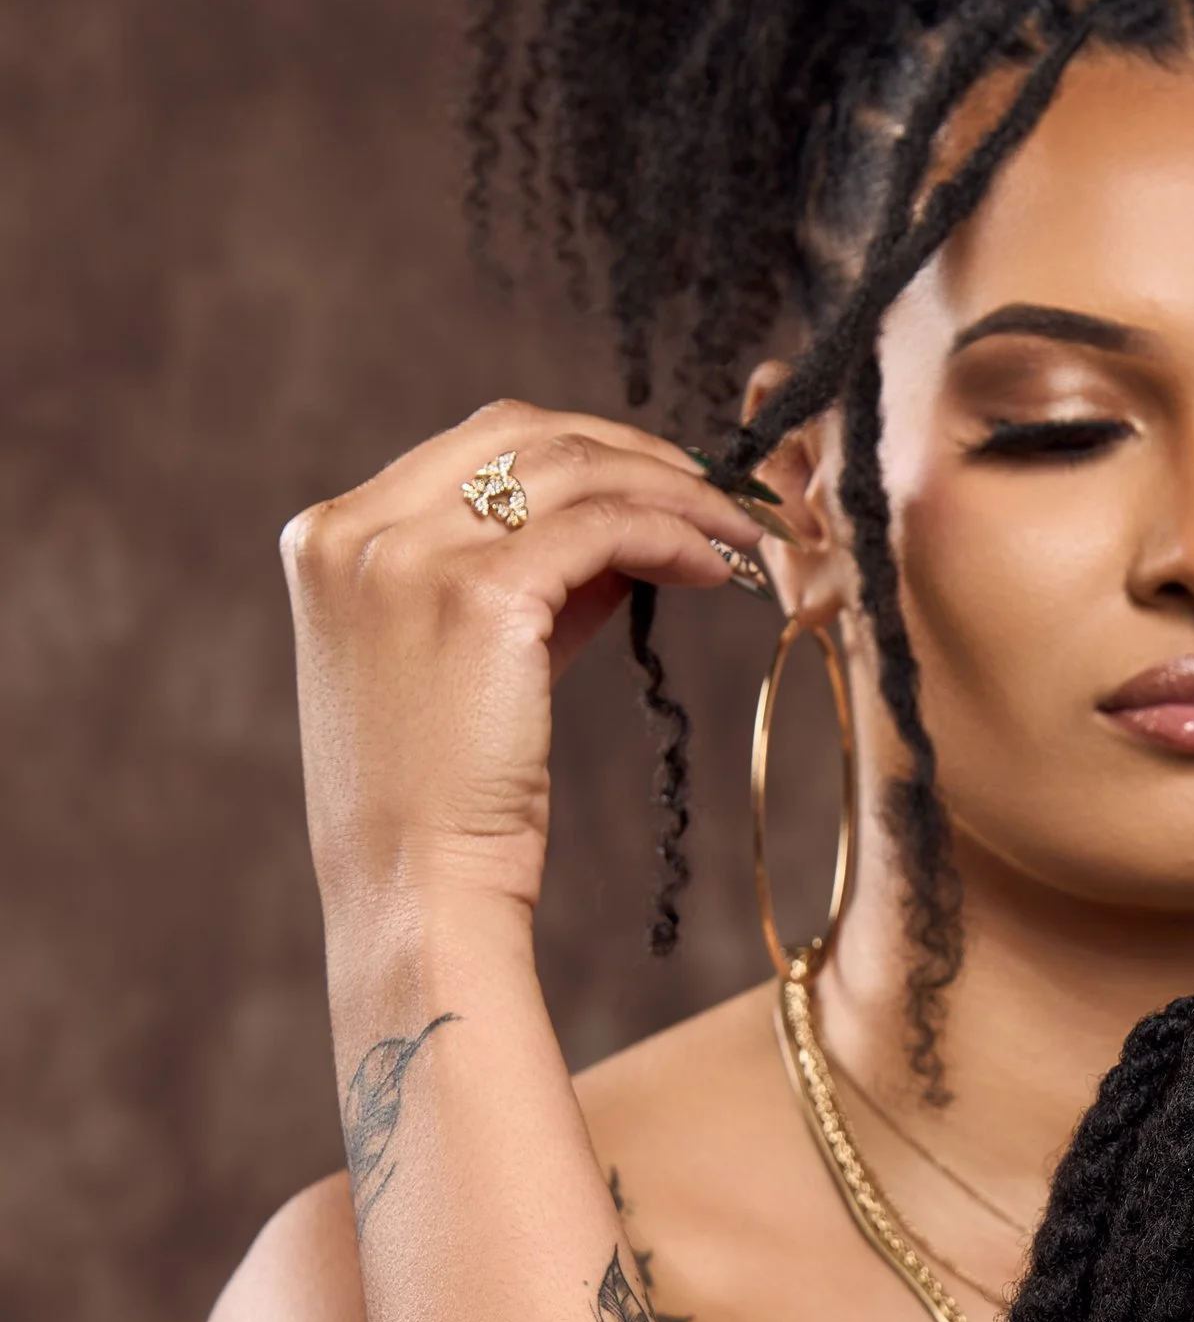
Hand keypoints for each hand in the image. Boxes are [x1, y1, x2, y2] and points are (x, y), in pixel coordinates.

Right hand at [282, 403, 774, 927]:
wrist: (415, 888)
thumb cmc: (438, 799)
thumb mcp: (459, 663)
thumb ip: (519, 584)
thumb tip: (624, 530)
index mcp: (331, 538)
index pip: (471, 447)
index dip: (578, 453)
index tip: (652, 484)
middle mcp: (359, 532)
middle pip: (521, 433)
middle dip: (631, 454)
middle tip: (711, 491)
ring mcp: (411, 557)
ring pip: (573, 469)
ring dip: (670, 489)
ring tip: (735, 530)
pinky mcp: (481, 597)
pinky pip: (605, 528)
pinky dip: (672, 534)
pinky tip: (713, 567)